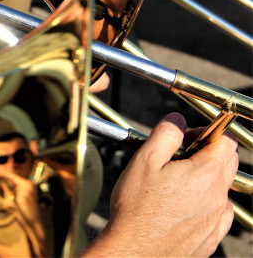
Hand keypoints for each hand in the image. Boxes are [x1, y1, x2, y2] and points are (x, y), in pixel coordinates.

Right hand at [83, 113, 236, 256]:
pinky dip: (204, 203)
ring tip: (172, 183)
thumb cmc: (136, 208)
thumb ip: (166, 134)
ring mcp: (217, 218)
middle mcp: (218, 196)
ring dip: (204, 178)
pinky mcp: (211, 236)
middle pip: (228, 163)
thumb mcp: (144, 160)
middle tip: (178, 156)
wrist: (135, 251)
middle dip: (207, 152)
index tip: (186, 137)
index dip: (206, 132)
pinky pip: (217, 212)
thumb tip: (178, 120)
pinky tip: (180, 205)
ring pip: (221, 188)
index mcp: (206, 173)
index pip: (225, 141)